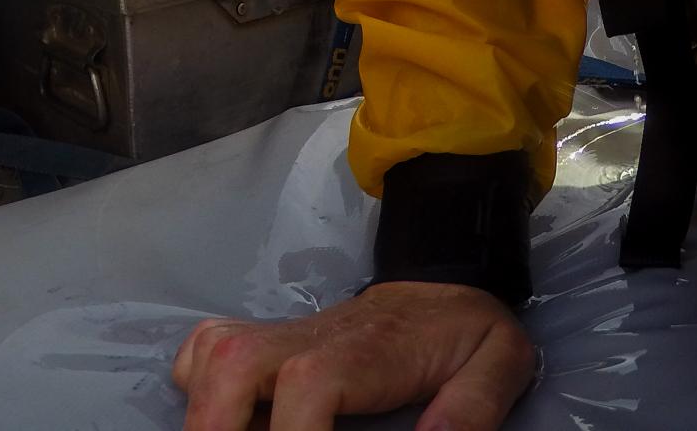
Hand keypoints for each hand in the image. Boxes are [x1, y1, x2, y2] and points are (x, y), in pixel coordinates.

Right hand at [172, 282, 534, 430]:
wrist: (443, 279)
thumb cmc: (464, 329)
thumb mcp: (499, 362)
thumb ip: (472, 407)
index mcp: (363, 353)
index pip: (308, 385)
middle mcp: (310, 338)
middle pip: (235, 363)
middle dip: (215, 422)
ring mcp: (283, 335)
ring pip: (213, 351)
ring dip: (201, 405)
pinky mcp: (270, 337)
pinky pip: (209, 344)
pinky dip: (197, 377)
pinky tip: (219, 412)